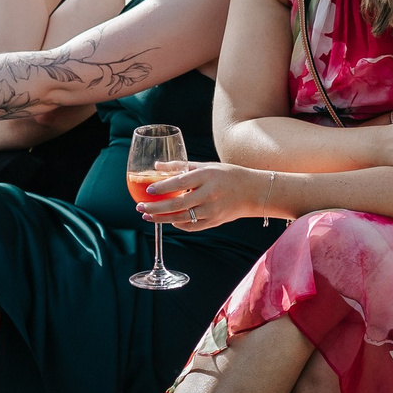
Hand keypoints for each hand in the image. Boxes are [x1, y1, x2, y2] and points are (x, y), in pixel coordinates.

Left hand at [134, 161, 270, 229]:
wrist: (253, 192)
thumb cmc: (227, 175)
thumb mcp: (206, 166)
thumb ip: (181, 166)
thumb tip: (157, 166)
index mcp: (208, 177)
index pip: (181, 182)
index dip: (163, 187)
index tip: (148, 190)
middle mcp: (210, 194)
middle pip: (178, 204)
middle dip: (156, 207)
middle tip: (140, 207)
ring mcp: (212, 211)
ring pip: (182, 218)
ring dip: (162, 219)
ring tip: (147, 216)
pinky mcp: (214, 222)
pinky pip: (191, 226)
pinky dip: (177, 224)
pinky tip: (167, 220)